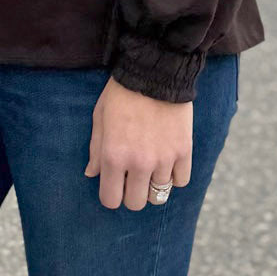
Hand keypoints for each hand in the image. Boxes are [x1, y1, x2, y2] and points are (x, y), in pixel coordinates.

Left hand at [85, 76, 192, 210]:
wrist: (155, 72)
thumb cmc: (121, 93)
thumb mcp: (100, 118)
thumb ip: (96, 150)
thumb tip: (92, 174)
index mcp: (113, 156)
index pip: (111, 200)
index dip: (112, 195)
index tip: (116, 185)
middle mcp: (138, 163)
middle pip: (137, 203)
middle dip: (133, 193)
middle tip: (134, 178)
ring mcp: (163, 159)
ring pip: (159, 195)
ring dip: (154, 184)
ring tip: (152, 167)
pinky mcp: (183, 151)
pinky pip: (181, 181)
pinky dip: (175, 175)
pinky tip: (169, 161)